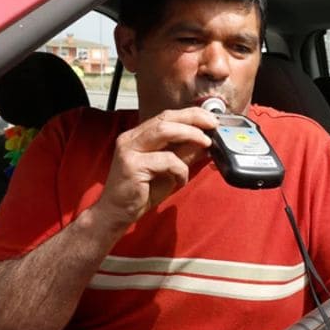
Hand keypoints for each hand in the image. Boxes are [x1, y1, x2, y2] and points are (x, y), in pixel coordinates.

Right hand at [90, 108, 215, 229]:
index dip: (190, 115)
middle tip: (213, 125)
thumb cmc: (142, 192)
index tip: (210, 119)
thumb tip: (206, 142)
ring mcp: (129, 149)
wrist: (117, 214)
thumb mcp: (170, 170)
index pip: (166, 117)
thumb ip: (184, 154)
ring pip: (164, 131)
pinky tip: (180, 180)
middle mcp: (131, 138)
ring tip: (206, 143)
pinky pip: (165, 159)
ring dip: (190, 134)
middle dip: (193, 118)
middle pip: (165, 118)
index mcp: (139, 136)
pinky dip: (180, 168)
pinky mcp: (131, 164)